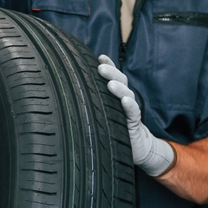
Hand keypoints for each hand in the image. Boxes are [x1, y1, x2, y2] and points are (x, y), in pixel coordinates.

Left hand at [97, 55, 174, 176]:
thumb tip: (69, 95)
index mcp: (115, 97)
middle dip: (111, 72)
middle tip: (101, 67)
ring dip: (119, 88)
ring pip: (126, 95)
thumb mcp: (101, 117)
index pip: (113, 78)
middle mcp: (124, 101)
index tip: (100, 57)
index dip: (109, 66)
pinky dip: (129, 106)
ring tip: (111, 83)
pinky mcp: (134, 125)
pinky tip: (125, 100)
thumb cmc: (115, 132)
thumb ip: (93, 105)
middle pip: (120, 82)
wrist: (138, 149)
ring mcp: (130, 112)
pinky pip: (133, 113)